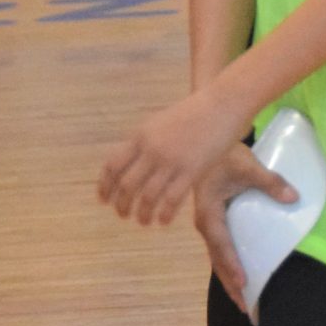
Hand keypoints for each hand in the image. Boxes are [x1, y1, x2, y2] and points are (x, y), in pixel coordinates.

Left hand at [100, 88, 245, 226]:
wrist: (222, 104)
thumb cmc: (193, 113)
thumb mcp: (160, 123)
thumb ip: (145, 142)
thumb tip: (131, 165)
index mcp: (140, 135)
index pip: (113, 166)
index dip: (105, 186)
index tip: (103, 199)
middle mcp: (152, 149)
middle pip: (127, 185)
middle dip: (121, 205)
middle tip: (123, 214)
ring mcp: (171, 160)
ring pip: (147, 197)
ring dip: (142, 214)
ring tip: (143, 221)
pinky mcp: (191, 170)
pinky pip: (172, 200)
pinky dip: (164, 215)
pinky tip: (163, 221)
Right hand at [191, 145, 298, 321]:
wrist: (208, 146)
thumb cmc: (227, 156)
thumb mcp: (249, 166)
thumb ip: (270, 182)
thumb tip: (293, 198)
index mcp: (209, 213)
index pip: (222, 243)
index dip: (232, 264)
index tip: (244, 283)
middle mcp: (206, 224)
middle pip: (218, 260)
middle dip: (231, 284)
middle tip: (245, 307)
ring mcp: (210, 226)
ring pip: (218, 259)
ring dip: (229, 279)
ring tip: (243, 302)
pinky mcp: (215, 224)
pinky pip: (221, 251)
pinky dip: (229, 266)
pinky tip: (239, 278)